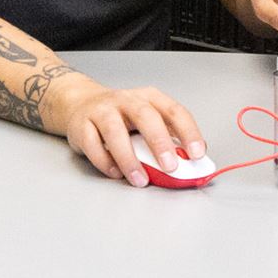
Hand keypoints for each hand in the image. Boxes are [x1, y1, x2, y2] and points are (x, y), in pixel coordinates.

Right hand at [44, 76, 206, 187]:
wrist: (80, 103)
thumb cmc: (120, 117)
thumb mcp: (146, 121)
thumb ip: (165, 139)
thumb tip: (188, 164)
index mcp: (149, 98)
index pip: (174, 110)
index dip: (188, 132)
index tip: (197, 153)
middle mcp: (126, 100)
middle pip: (145, 116)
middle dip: (159, 142)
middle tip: (170, 166)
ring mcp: (102, 111)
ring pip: (115, 131)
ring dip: (129, 159)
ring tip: (140, 180)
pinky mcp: (81, 125)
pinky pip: (92, 144)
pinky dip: (105, 162)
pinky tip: (116, 173)